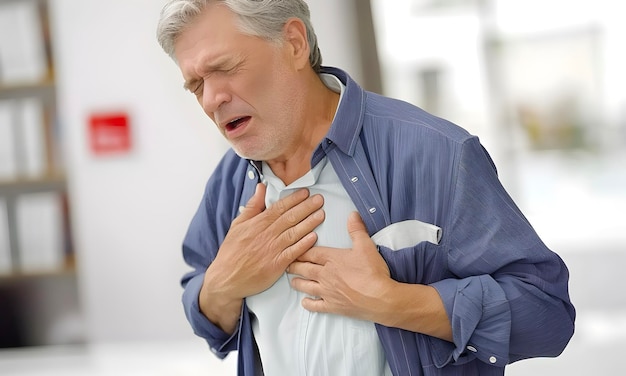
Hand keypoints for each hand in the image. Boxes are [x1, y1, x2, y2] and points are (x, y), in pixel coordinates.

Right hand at [199, 183, 324, 332]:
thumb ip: (252, 206)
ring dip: (309, 223)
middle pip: (289, 218)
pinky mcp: (276, 265)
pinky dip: (303, 244)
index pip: (279, 208)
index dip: (294, 199)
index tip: (306, 193)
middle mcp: (266, 235)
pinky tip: (314, 237)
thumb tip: (261, 188)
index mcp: (257, 224)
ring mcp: (272, 250)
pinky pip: (293, 253)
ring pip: (294, 233)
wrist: (226, 279)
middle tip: (320, 199)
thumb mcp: (237, 225)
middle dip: (306, 207)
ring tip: (321, 214)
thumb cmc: (231, 252)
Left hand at [290, 212, 452, 340]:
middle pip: (304, 269)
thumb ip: (357, 229)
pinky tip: (304, 302)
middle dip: (294, 265)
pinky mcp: (332, 307)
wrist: (380, 298)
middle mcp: (325, 275)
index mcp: (332, 259)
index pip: (310, 253)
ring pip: (306, 286)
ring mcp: (327, 292)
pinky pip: (315, 306)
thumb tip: (352, 214)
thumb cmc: (373, 271)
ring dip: (297, 283)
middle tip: (287, 263)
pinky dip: (308, 304)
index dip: (300, 250)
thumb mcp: (366, 246)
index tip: (293, 249)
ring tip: (292, 280)